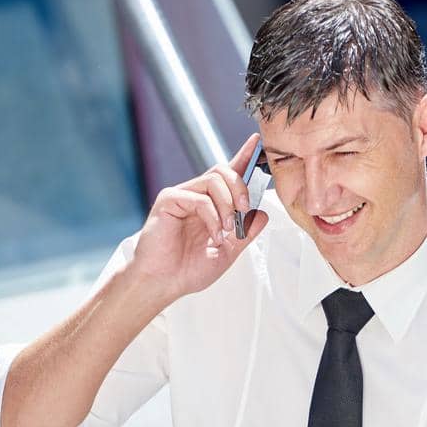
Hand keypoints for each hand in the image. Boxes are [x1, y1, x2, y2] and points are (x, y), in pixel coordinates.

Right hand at [130, 131, 268, 301]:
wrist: (163, 283)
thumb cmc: (188, 270)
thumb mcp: (227, 251)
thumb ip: (245, 232)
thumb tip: (262, 213)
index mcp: (210, 205)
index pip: (229, 175)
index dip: (244, 157)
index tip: (258, 143)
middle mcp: (196, 195)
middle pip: (223, 171)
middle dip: (241, 187)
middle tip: (244, 210)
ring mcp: (181, 195)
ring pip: (213, 180)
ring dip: (228, 204)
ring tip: (227, 229)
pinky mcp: (168, 200)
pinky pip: (199, 198)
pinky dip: (212, 216)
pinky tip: (214, 234)